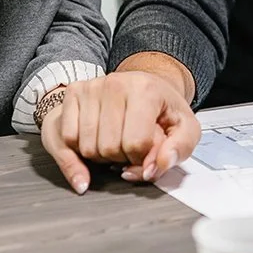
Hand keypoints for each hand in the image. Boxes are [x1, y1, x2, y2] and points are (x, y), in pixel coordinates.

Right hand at [40, 69, 200, 193]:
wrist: (145, 86)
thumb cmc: (163, 109)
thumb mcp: (184, 128)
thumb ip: (178, 150)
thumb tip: (154, 168)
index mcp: (145, 90)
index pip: (136, 143)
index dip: (141, 158)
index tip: (146, 151)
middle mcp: (115, 83)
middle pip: (108, 148)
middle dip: (121, 158)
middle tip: (130, 147)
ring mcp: (91, 86)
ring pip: (86, 147)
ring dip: (101, 156)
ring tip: (115, 142)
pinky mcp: (74, 92)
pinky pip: (67, 139)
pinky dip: (81, 148)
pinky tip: (98, 139)